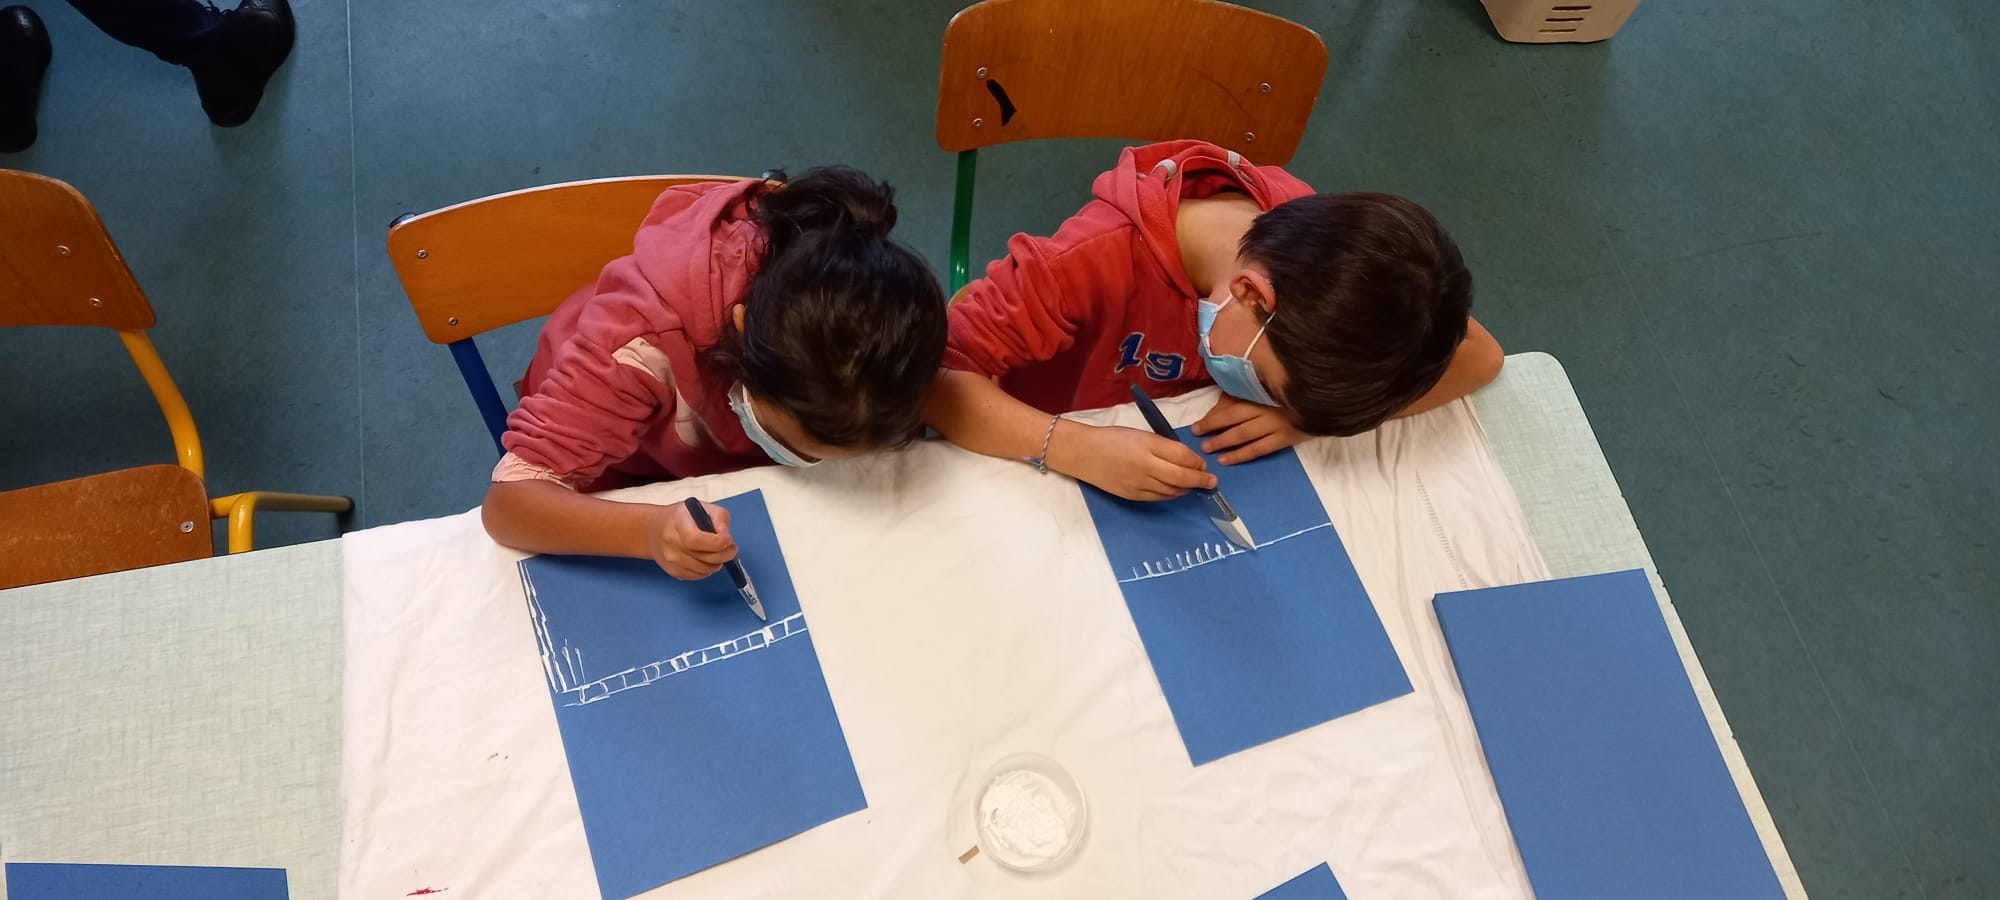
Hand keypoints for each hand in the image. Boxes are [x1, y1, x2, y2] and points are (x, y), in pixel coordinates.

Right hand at [643, 501, 737, 578]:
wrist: (654, 530)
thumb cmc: (681, 518)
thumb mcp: (702, 507)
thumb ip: (719, 518)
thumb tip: (726, 537)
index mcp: (679, 524)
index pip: (697, 540)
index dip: (718, 542)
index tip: (728, 540)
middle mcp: (672, 543)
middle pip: (705, 558)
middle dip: (724, 555)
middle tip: (730, 548)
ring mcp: (671, 560)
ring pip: (705, 570)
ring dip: (717, 563)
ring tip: (716, 552)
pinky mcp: (673, 572)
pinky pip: (698, 576)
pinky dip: (707, 569)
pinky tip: (705, 558)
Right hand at [1050, 421, 1216, 500]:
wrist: (1083, 453)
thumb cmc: (1113, 439)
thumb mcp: (1141, 434)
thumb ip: (1164, 446)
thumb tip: (1188, 460)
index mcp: (1147, 445)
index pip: (1181, 455)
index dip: (1196, 462)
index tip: (1204, 465)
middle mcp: (1144, 466)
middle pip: (1181, 477)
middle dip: (1200, 480)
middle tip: (1212, 482)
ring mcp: (1138, 483)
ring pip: (1172, 490)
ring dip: (1187, 488)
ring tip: (1194, 484)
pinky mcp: (1132, 495)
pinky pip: (1159, 498)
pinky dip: (1172, 494)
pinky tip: (1176, 490)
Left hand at [1192, 394, 1307, 464]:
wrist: (1321, 402)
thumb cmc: (1289, 394)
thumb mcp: (1265, 388)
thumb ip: (1243, 394)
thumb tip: (1220, 404)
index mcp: (1260, 394)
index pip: (1230, 406)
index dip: (1212, 416)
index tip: (1197, 424)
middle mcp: (1265, 409)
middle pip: (1234, 418)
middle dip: (1213, 427)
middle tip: (1197, 435)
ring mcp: (1275, 425)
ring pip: (1243, 435)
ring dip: (1223, 442)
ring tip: (1208, 448)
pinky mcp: (1284, 438)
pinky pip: (1258, 449)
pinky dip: (1241, 455)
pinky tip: (1227, 459)